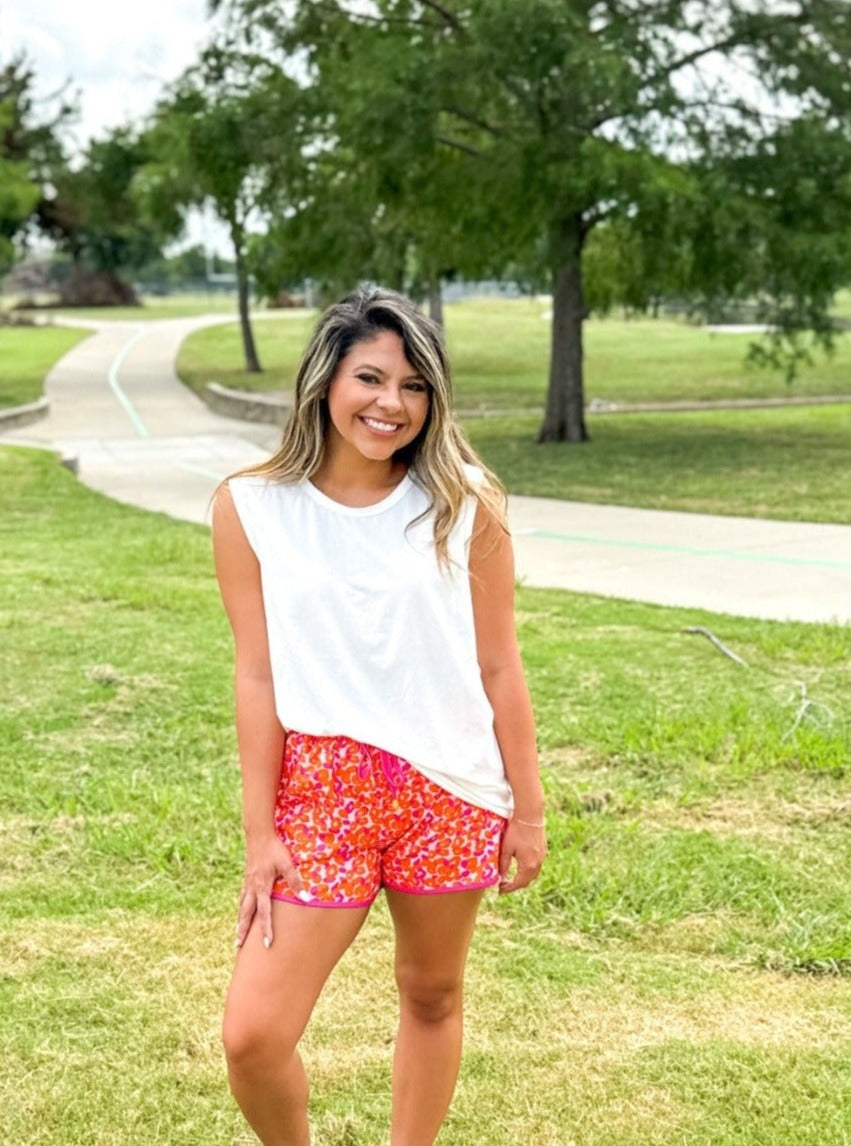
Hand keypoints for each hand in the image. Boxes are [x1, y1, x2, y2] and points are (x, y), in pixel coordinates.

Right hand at [236, 834, 304, 949]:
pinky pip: (242, 897)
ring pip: (242, 906)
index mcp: (261, 887)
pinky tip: (243, 910)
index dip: (266, 929)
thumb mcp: (287, 864)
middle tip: (238, 946)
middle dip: (242, 931)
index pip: (264, 913)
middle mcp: (252, 888)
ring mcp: (248, 883)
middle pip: (246, 914)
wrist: (258, 834)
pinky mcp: (247, 877)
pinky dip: (241, 908)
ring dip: (240, 921)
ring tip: (238, 934)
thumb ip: (295, 882)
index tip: (267, 944)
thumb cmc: (275, 849)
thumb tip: (307, 898)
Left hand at [498, 818, 546, 893]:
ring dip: (523, 878)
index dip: (508, 889)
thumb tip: (500, 876)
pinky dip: (529, 871)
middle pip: (526, 882)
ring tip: (512, 877)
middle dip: (515, 885)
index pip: (518, 884)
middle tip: (504, 884)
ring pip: (533, 875)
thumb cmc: (516, 831)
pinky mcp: (544, 850)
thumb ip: (503, 864)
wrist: (530, 815)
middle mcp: (537, 864)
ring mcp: (542, 857)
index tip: (500, 890)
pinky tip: (521, 866)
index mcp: (528, 865)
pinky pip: (537, 866)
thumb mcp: (506, 848)